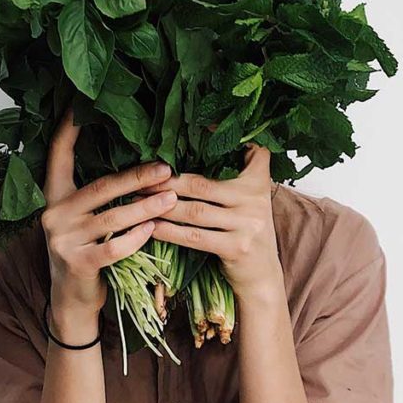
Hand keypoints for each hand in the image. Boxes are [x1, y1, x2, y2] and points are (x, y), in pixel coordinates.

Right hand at [41, 111, 177, 341]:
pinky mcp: (77, 264)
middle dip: (137, 176)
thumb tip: (140, 164)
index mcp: (54, 196)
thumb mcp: (84, 219)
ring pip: (112, 217)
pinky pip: (114, 247)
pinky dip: (136, 237)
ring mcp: (63, 240)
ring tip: (172, 198)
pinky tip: (154, 229)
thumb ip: (98, 195)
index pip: (58, 155)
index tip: (80, 104)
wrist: (71, 300)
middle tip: (167, 168)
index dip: (68, 129)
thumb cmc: (87, 250)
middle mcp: (54, 214)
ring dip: (146, 207)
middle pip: (101, 187)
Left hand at [147, 145, 282, 302]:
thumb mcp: (250, 200)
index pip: (249, 151)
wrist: (263, 277)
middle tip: (141, 177)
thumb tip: (196, 147)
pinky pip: (195, 237)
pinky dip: (170, 232)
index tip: (196, 126)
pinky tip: (152, 227)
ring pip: (195, 211)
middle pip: (202, 184)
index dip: (222, 137)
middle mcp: (255, 200)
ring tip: (139, 200)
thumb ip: (234, 176)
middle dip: (168, 181)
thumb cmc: (246, 232)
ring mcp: (248, 224)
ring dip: (163, 205)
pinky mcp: (236, 247)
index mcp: (258, 182)